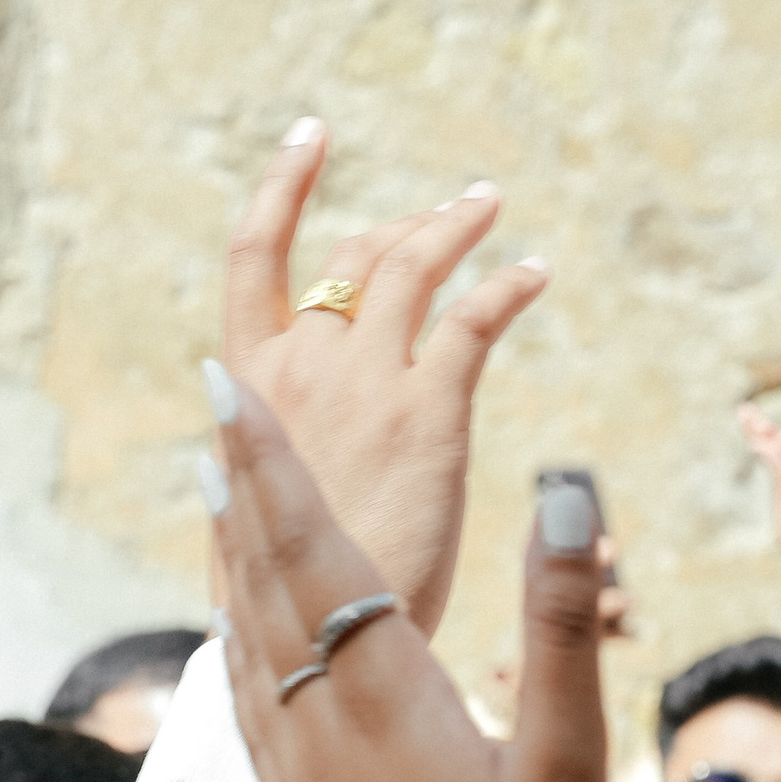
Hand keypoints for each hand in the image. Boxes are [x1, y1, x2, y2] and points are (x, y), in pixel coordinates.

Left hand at [203, 375, 615, 781]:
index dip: (269, 459)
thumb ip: (560, 618)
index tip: (224, 382)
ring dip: (232, 560)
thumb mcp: (567, 762)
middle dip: (241, 487)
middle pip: (261, 583)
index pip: (311, 547)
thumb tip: (565, 482)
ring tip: (220, 498)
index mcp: (380, 700)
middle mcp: (315, 732)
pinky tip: (243, 647)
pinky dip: (239, 644)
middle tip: (212, 407)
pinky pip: (249, 711)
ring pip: (244, 645)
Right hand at [218, 125, 547, 635]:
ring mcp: (363, 382)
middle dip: (403, 226)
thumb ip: (259, 468)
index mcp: (246, 390)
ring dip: (455, 227)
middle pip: (352, 258)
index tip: (310, 137)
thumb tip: (247, 470)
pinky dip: (506, 285)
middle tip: (450, 213)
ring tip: (491, 208)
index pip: (250, 261)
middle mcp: (298, 367)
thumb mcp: (249, 519)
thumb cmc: (285, 603)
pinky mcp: (429, 410)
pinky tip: (534, 275)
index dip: (281, 188)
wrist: (322, 644)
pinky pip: (473, 318)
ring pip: (412, 268)